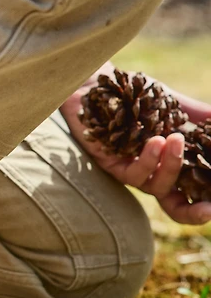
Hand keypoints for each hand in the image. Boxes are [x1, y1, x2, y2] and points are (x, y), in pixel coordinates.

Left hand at [60, 66, 210, 224]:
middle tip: (210, 207)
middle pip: (173, 206)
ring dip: (170, 165)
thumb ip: (198, 117)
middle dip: (192, 210)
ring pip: (154, 186)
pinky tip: (155, 141)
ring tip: (175, 139)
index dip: (201, 209)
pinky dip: (147, 159)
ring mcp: (131, 173)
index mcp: (170, 166)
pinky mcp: (110, 166)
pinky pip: (131, 172)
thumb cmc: (136, 99)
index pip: (188, 198)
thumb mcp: (173, 106)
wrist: (98, 87)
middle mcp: (151, 176)